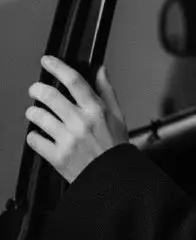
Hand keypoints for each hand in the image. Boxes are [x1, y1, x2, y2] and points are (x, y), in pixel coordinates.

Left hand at [25, 56, 128, 183]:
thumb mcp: (117, 115)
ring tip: (35, 113)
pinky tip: (40, 135)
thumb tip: (100, 70)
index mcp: (96, 110)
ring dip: (33, 112)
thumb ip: (107, 91)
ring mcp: (68, 140)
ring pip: (39, 116)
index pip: (74, 80)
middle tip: (35, 90)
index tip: (47, 61)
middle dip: (37, 89)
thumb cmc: (115, 147)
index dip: (57, 67)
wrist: (112, 178)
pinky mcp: (57, 156)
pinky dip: (33, 136)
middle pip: (50, 96)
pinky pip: (34, 139)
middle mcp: (81, 123)